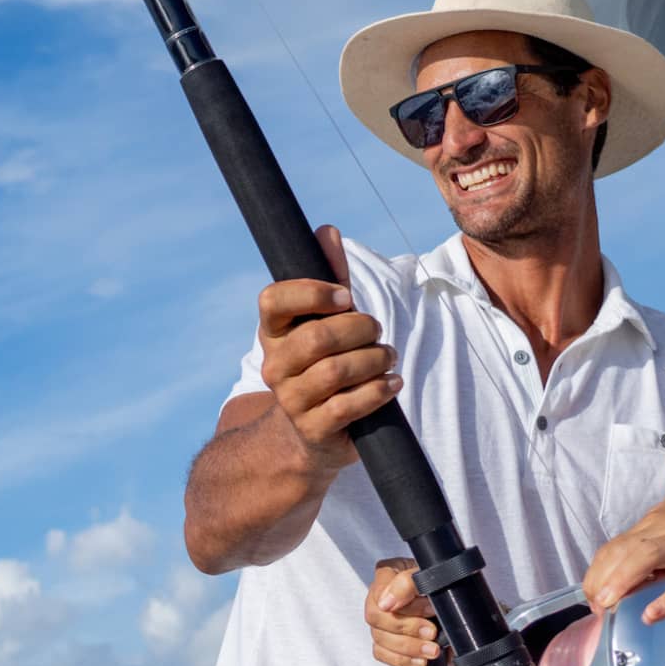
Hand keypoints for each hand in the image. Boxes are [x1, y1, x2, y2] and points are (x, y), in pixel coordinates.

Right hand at [257, 225, 400, 472]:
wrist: (312, 434)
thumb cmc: (325, 363)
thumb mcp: (327, 320)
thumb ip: (330, 278)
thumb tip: (327, 230)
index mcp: (273, 332)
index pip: (273, 300)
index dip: (311, 293)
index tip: (346, 297)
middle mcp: (274, 366)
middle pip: (316, 337)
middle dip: (359, 329)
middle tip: (377, 330)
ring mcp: (291, 401)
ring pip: (334, 372)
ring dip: (373, 359)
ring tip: (388, 357)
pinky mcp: (314, 430)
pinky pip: (348, 406)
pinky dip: (378, 391)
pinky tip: (391, 383)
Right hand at [365, 557, 444, 665]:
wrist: (458, 605)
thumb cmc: (443, 585)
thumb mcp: (432, 576)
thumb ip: (409, 582)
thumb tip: (386, 603)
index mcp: (388, 574)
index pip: (381, 589)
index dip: (402, 602)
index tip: (429, 609)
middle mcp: (379, 596)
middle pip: (376, 617)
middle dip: (408, 627)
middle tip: (432, 631)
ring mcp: (380, 621)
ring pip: (379, 638)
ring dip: (409, 647)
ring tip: (432, 649)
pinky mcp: (385, 642)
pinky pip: (382, 654)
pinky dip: (402, 660)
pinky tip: (420, 660)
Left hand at [582, 497, 664, 623]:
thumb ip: (652, 554)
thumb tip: (619, 587)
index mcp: (659, 519)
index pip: (617, 544)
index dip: (598, 572)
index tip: (591, 597)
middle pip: (626, 548)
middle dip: (603, 578)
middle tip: (594, 606)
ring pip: (650, 555)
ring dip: (623, 580)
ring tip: (608, 605)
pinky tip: (652, 614)